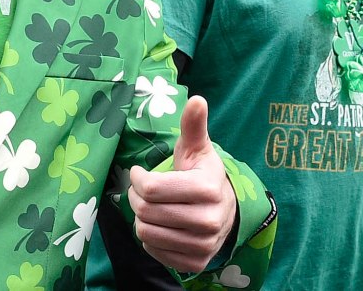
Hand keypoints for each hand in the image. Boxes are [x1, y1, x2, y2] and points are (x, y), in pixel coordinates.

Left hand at [128, 96, 236, 272]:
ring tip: (152, 207)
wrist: (226, 211)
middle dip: (136, 198)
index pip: (151, 188)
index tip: (140, 173)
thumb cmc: (203, 175)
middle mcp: (209, 220)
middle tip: (143, 191)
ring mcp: (203, 245)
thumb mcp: (197, 149)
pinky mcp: (195, 262)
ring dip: (142, 218)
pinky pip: (153, 250)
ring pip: (145, 232)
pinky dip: (150, 237)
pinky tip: (162, 225)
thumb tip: (197, 99)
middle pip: (145, 211)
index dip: (138, 178)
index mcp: (207, 189)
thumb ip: (193, 125)